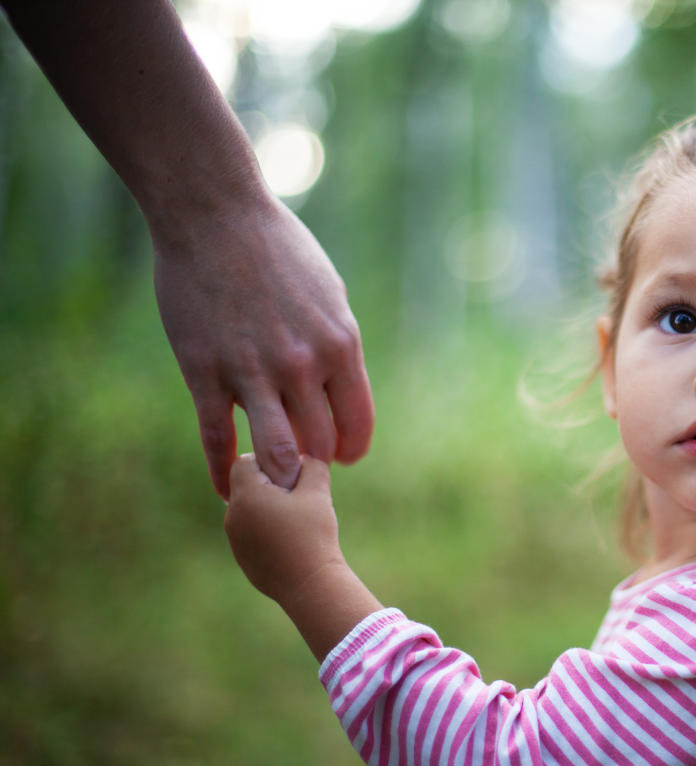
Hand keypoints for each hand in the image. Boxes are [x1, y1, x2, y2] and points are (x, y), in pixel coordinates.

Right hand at [152, 196, 373, 496]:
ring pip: (275, 453)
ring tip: (272, 478)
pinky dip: (224, 471)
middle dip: (313, 461)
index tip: (340, 455)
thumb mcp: (329, 295)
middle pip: (319, 446)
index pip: (356, 425)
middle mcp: (303, 365)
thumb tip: (338, 390)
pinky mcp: (205, 373)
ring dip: (277, 473)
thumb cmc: (278, 250)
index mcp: (340, 346)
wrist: (215, 214)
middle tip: (301, 462)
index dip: (349, 449)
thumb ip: (336, 346)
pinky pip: (217, 439)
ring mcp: (253, 372)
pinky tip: (227, 487)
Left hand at [224, 453, 341, 605]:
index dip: (269, 461)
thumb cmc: (313, 535)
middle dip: (269, 484)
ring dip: (268, 507)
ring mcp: (235, 539)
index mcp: (246, 495)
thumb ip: (312, 465)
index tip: (292, 476)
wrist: (310, 585)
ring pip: (248, 509)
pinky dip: (267, 529)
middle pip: (245, 485)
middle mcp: (233, 515)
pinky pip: (251, 532)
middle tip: (298, 497)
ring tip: (297, 521)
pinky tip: (291, 540)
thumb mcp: (318, 492)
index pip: (245, 461)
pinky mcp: (243, 557)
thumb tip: (305, 458)